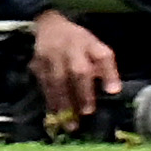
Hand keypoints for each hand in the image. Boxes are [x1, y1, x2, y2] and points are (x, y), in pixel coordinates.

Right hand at [29, 9, 120, 128]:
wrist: (48, 26)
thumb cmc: (79, 43)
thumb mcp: (96, 47)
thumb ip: (106, 67)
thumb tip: (113, 91)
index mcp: (87, 44)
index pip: (100, 56)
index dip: (107, 73)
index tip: (111, 92)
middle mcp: (68, 48)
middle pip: (76, 70)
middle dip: (81, 93)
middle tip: (86, 114)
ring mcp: (49, 56)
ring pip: (56, 80)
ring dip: (63, 102)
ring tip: (70, 123)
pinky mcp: (36, 64)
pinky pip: (43, 85)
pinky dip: (49, 100)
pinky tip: (54, 115)